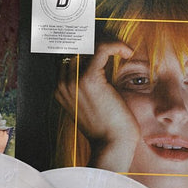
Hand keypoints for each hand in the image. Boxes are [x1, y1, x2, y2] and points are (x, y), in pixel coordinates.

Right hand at [54, 42, 140, 170]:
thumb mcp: (94, 104)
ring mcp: (73, 81)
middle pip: (77, 46)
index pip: (69, 55)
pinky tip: (127, 53)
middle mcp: (62, 84)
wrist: (111, 145)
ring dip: (108, 43)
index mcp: (60, 90)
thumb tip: (103, 63)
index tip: (107, 47)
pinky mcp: (89, 79)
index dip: (87, 46)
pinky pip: (101, 49)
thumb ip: (91, 86)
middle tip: (116, 46)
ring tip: (122, 51)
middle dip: (97, 42)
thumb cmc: (108, 128)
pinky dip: (116, 46)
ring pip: (88, 45)